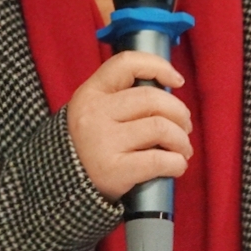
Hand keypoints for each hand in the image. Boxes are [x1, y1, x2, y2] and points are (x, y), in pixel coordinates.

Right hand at [65, 51, 192, 200]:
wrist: (65, 187)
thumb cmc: (91, 146)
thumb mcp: (95, 112)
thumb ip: (123, 97)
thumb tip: (170, 91)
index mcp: (91, 93)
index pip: (126, 63)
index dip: (158, 66)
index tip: (178, 81)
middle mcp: (94, 113)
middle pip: (152, 98)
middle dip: (179, 113)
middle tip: (185, 127)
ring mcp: (103, 141)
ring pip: (160, 127)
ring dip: (181, 139)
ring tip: (182, 149)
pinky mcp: (113, 170)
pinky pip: (158, 160)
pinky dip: (177, 162)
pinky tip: (177, 166)